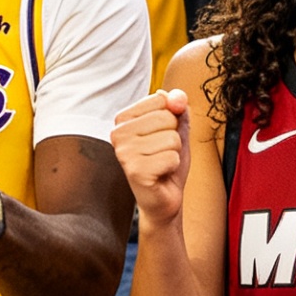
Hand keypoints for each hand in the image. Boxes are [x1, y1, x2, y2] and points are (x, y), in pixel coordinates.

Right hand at [112, 90, 190, 224]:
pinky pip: (171, 157)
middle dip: (174, 137)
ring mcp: (124, 153)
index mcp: (123, 119)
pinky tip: (161, 175)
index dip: (172, 119)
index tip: (160, 137)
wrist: (164, 198)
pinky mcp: (135, 171)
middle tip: (162, 154)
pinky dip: (172, 167)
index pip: (161, 99)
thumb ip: (178, 107)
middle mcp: (118, 133)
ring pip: (171, 138)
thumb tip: (178, 96)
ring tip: (161, 164)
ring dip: (174, 154)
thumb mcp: (176, 129)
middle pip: (167, 117)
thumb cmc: (166, 162)